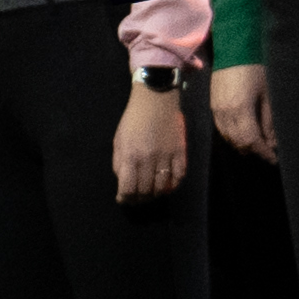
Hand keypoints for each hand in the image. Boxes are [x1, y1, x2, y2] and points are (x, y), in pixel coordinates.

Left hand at [113, 84, 191, 201]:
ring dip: (155, 194)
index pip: (128, 189)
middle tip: (138, 199)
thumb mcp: (118, 140)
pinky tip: (168, 187)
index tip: (124, 199)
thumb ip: (119, 162)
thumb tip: (123, 181)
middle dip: (139, 199)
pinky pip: (179, 176)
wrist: (156, 99)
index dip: (125, 199)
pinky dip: (173, 185)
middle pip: (145, 191)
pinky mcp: (180, 151)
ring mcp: (166, 156)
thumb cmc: (133, 119)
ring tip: (151, 194)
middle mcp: (148, 159)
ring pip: (162, 187)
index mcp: (130, 156)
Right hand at [209, 63, 278, 159]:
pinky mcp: (213, 106)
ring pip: (228, 138)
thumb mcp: (267, 94)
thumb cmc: (255, 69)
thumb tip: (272, 141)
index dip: (263, 152)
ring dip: (243, 145)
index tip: (273, 158)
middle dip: (254, 151)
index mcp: (241, 110)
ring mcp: (216, 110)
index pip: (251, 141)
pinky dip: (233, 136)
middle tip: (268, 153)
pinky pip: (221, 129)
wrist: (234, 50)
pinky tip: (243, 135)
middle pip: (238, 143)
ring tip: (258, 145)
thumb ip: (268, 120)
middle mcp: (225, 113)